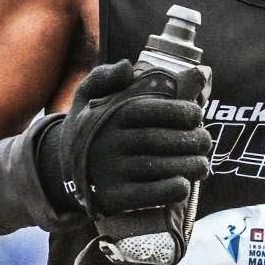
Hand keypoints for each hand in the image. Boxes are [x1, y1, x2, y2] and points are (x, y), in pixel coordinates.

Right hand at [41, 59, 212, 215]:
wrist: (59, 169)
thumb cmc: (87, 129)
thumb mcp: (85, 97)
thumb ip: (104, 77)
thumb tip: (128, 66)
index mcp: (107, 116)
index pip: (150, 110)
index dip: (180, 111)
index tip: (198, 115)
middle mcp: (107, 143)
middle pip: (159, 140)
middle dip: (192, 140)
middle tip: (205, 141)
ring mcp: (109, 173)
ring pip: (158, 168)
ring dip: (189, 166)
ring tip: (203, 164)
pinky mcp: (112, 198)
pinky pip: (146, 196)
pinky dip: (169, 191)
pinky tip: (185, 185)